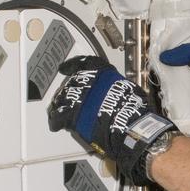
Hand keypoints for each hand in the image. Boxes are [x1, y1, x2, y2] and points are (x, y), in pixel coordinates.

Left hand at [48, 56, 176, 184]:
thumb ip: (115, 86)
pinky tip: (56, 124)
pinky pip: (57, 116)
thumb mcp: (128, 89)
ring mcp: (78, 98)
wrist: (129, 126)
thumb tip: (113, 90)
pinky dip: (55, 120)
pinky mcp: (72, 115)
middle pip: (71, 83)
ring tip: (61, 110)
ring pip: (61, 98)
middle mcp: (88, 82)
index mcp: (103, 74)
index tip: (65, 67)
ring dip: (61, 104)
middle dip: (69, 91)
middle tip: (69, 98)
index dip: (72, 65)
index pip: (83, 63)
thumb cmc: (134, 110)